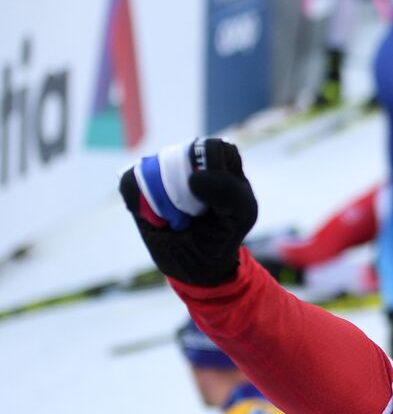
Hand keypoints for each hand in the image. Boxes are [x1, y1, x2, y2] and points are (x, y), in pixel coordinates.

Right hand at [119, 138, 257, 286]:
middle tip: (194, 214)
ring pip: (151, 168)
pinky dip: (143, 207)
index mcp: (220, 162)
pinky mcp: (138, 184)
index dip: (211, 171)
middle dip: (185, 190)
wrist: (196, 264)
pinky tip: (160, 221)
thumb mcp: (241, 214)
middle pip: (178, 155)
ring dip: (164, 202)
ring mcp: (160, 170)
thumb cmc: (223, 234)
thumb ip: (229, 191)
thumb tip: (194, 178)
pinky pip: (131, 184)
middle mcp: (187, 161)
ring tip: (178, 220)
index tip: (215, 203)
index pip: (212, 148)